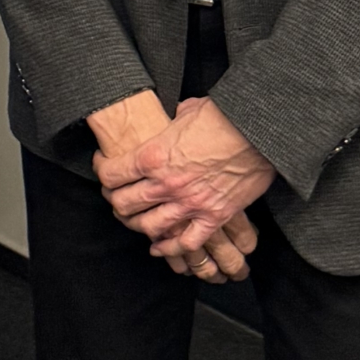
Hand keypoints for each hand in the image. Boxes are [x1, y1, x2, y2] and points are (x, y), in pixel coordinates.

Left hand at [96, 96, 273, 258]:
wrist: (257, 133)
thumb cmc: (222, 117)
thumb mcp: (187, 111)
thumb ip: (173, 121)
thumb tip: (175, 117)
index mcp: (153, 155)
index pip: (112, 174)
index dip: (103, 173)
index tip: (104, 170)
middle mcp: (166, 183)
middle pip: (125, 204)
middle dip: (115, 203)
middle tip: (116, 200)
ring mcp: (189, 203)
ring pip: (150, 226)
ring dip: (138, 226)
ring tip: (135, 223)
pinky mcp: (213, 217)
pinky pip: (186, 242)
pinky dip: (170, 249)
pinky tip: (160, 248)